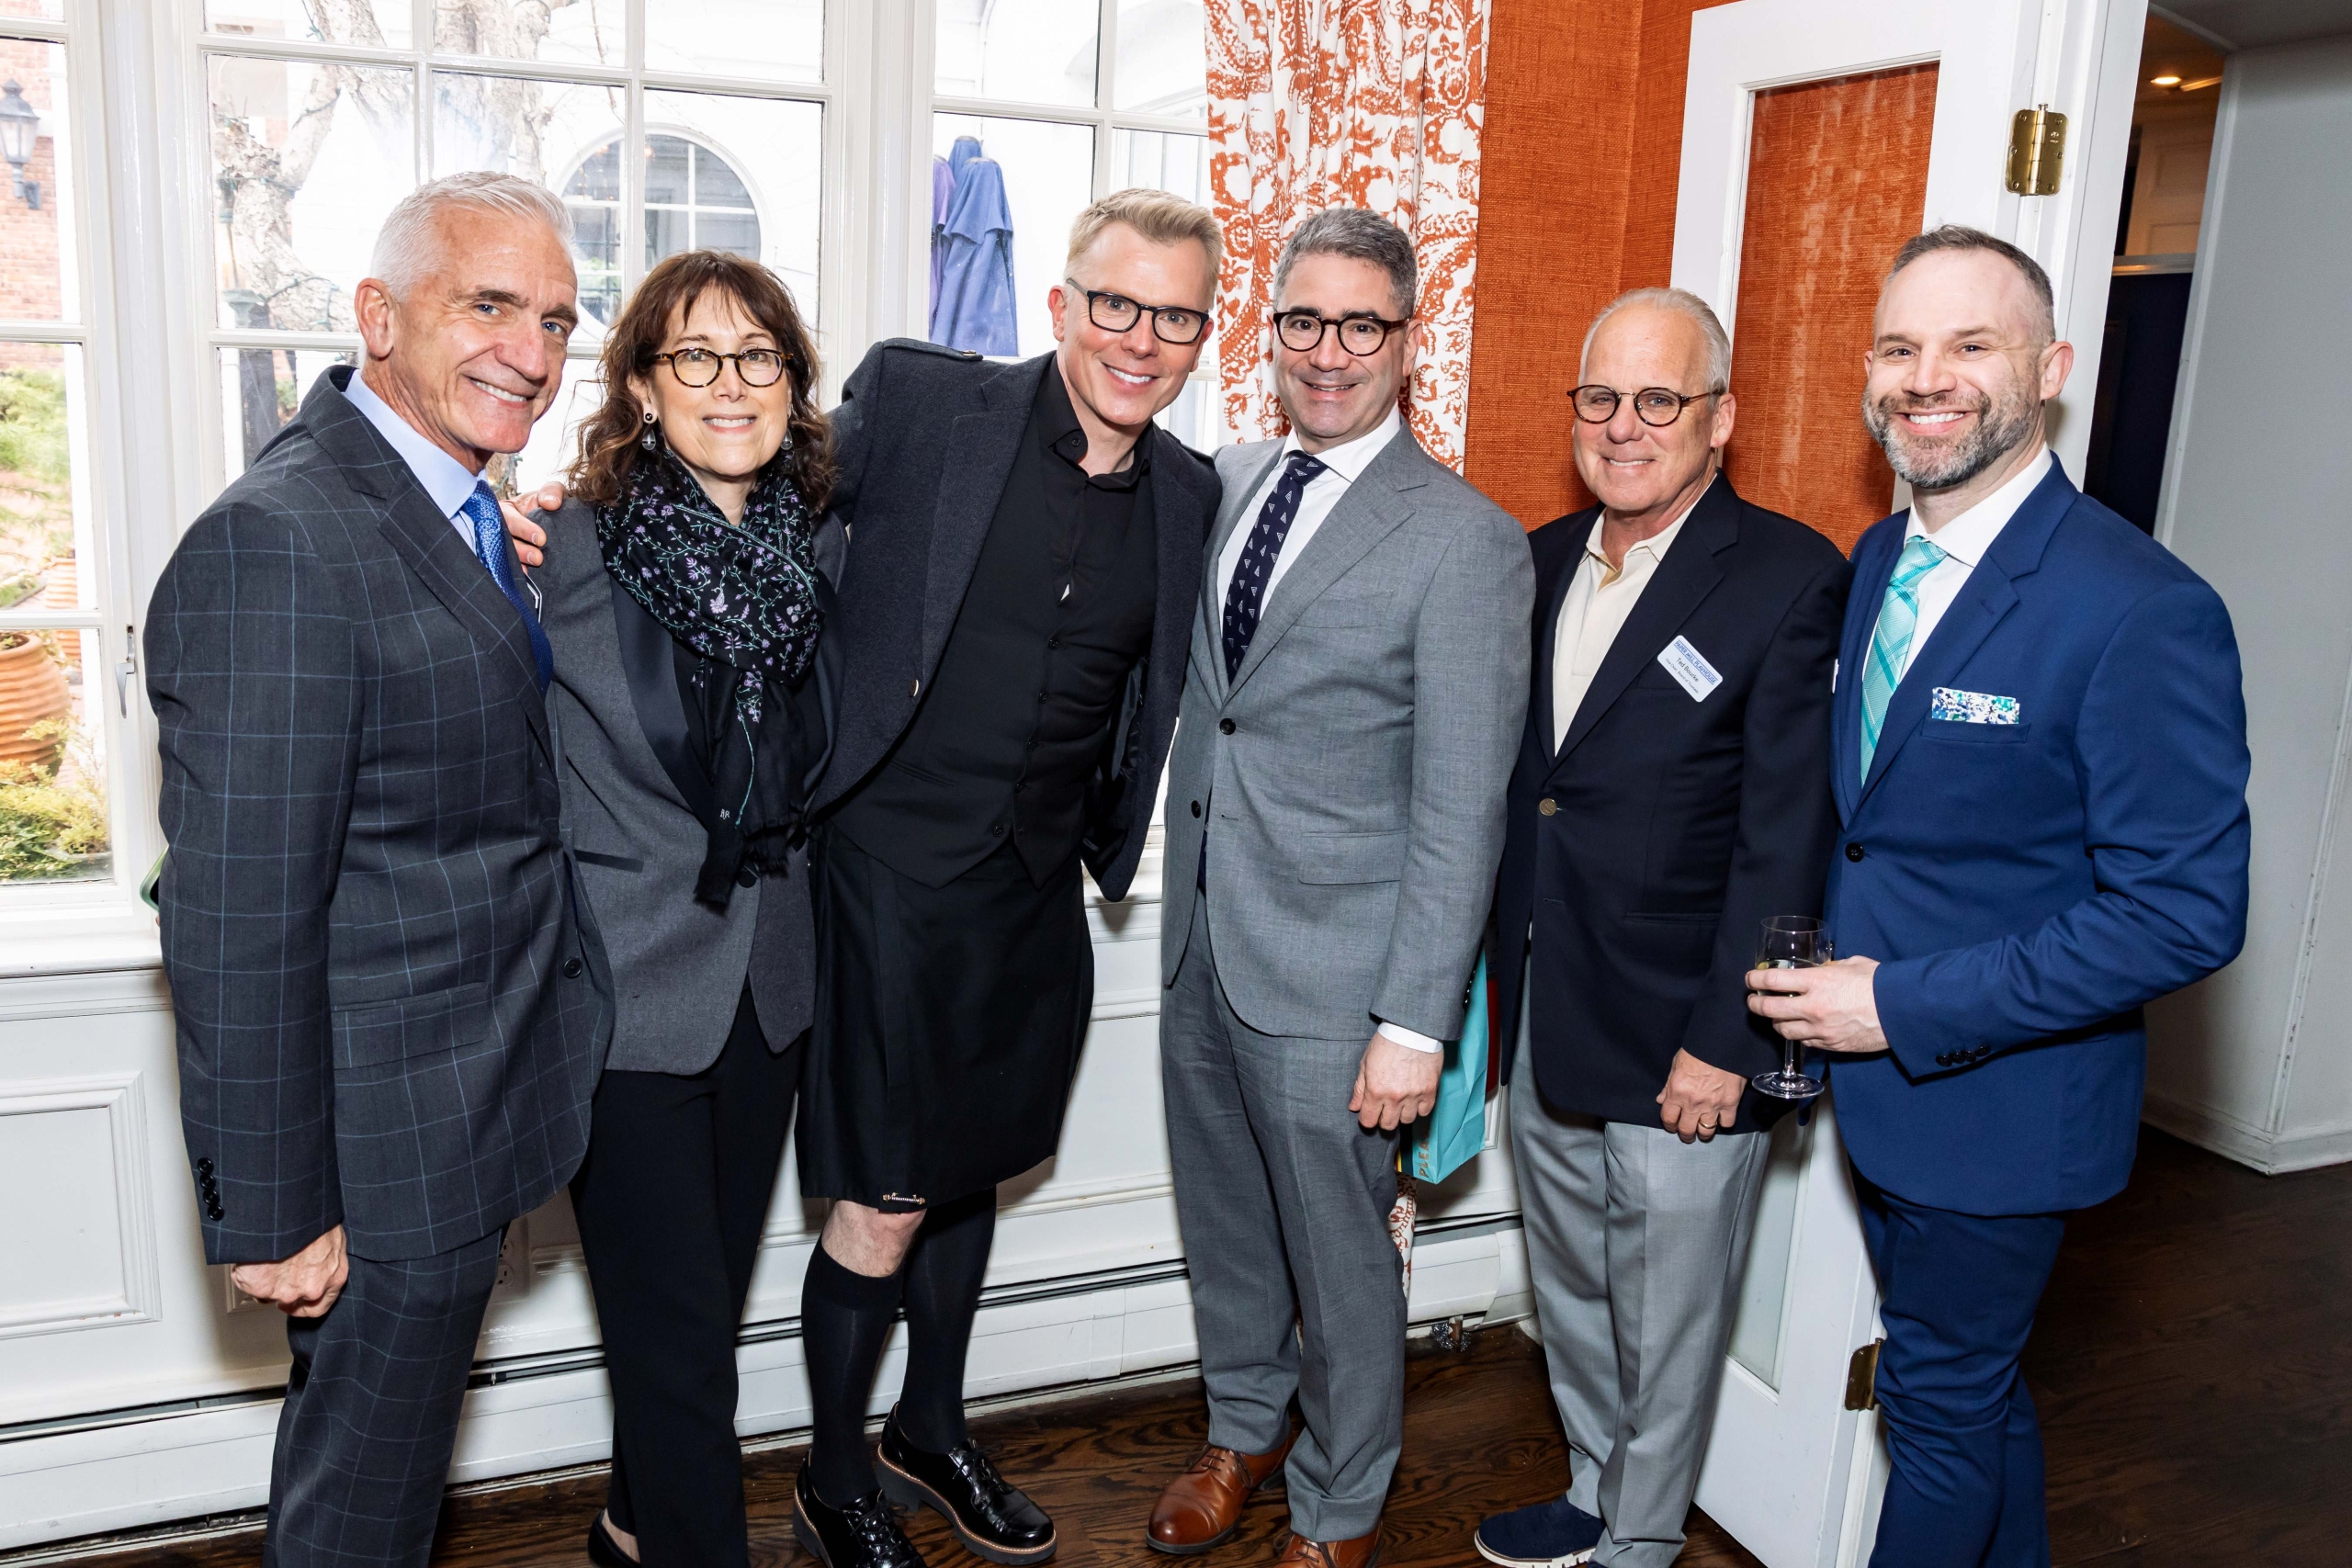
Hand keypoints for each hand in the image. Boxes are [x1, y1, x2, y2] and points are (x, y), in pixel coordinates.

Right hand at [230, 1224, 348, 1317]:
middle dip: (282, 1298)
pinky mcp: (261, 1287)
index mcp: (334, 1276)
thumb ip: (326, 1258)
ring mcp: (285, 1291)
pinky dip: (247, 1273)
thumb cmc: (313, 1218)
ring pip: (269, 1295)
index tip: (298, 1303)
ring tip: (264, 1259)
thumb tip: (319, 1258)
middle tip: (275, 1282)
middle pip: (293, 1305)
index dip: (306, 1306)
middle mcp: (312, 1288)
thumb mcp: (331, 1237)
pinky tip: (252, 1258)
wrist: (290, 1210)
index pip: (320, 1306)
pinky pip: (249, 1285)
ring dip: (265, 1282)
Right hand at [503, 481, 565, 569]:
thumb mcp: (550, 492)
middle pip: (502, 540)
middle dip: (520, 550)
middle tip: (538, 558)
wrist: (550, 522)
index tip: (541, 539)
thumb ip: (552, 492)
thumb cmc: (547, 504)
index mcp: (507, 510)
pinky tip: (524, 579)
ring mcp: (501, 546)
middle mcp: (499, 528)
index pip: (509, 518)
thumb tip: (551, 503)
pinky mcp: (507, 561)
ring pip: (503, 556)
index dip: (523, 528)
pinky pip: (507, 568)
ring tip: (532, 569)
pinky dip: (515, 573)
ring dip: (517, 563)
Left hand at [1350, 1032, 1441, 1130]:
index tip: (1370, 1113)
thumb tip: (1354, 1107)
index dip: (1368, 1119)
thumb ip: (1360, 1088)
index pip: (1369, 1121)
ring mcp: (1414, 1095)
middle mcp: (1394, 1097)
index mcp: (1375, 1090)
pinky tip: (1415, 1098)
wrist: (1413, 1029)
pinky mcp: (1430, 1091)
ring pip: (1407, 1120)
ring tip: (1401, 1101)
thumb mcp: (1366, 1062)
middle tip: (1385, 1108)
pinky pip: (1424, 1112)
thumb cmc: (1387, 1042)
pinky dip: (1419, 1108)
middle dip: (1384, 1119)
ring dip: (1402, 1113)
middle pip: (1388, 1125)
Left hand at [1656, 1049, 1744, 1141]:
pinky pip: (1727, 1123)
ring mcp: (1712, 1105)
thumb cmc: (1697, 1051)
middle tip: (1687, 1136)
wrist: (1722, 1045)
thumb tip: (1661, 1100)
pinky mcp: (1730, 1104)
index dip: (1669, 1125)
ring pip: (1706, 1131)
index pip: (1668, 1118)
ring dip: (1704, 1134)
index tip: (1672, 1127)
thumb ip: (1668, 1086)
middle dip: (1685, 1135)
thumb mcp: (1676, 1065)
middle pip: (1686, 1130)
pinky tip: (1722, 1119)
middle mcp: (1693, 1103)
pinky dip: (1724, 1123)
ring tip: (1704, 1133)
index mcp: (1677, 1092)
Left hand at [1747, 956, 1886, 1053]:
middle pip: (1768, 1009)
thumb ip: (1830, 968)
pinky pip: (1805, 1043)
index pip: (1772, 981)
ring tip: (1776, 1016)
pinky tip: (1801, 1028)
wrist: (1902, 1011)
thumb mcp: (1852, 965)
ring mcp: (1820, 1029)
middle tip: (1753, 1001)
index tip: (1750, 979)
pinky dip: (1799, 1035)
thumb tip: (1820, 969)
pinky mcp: (1830, 1045)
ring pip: (1783, 1030)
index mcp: (1816, 982)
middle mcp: (1812, 1007)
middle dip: (1755, 1005)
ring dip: (1775, 1023)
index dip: (1754, 980)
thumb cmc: (1880, 984)